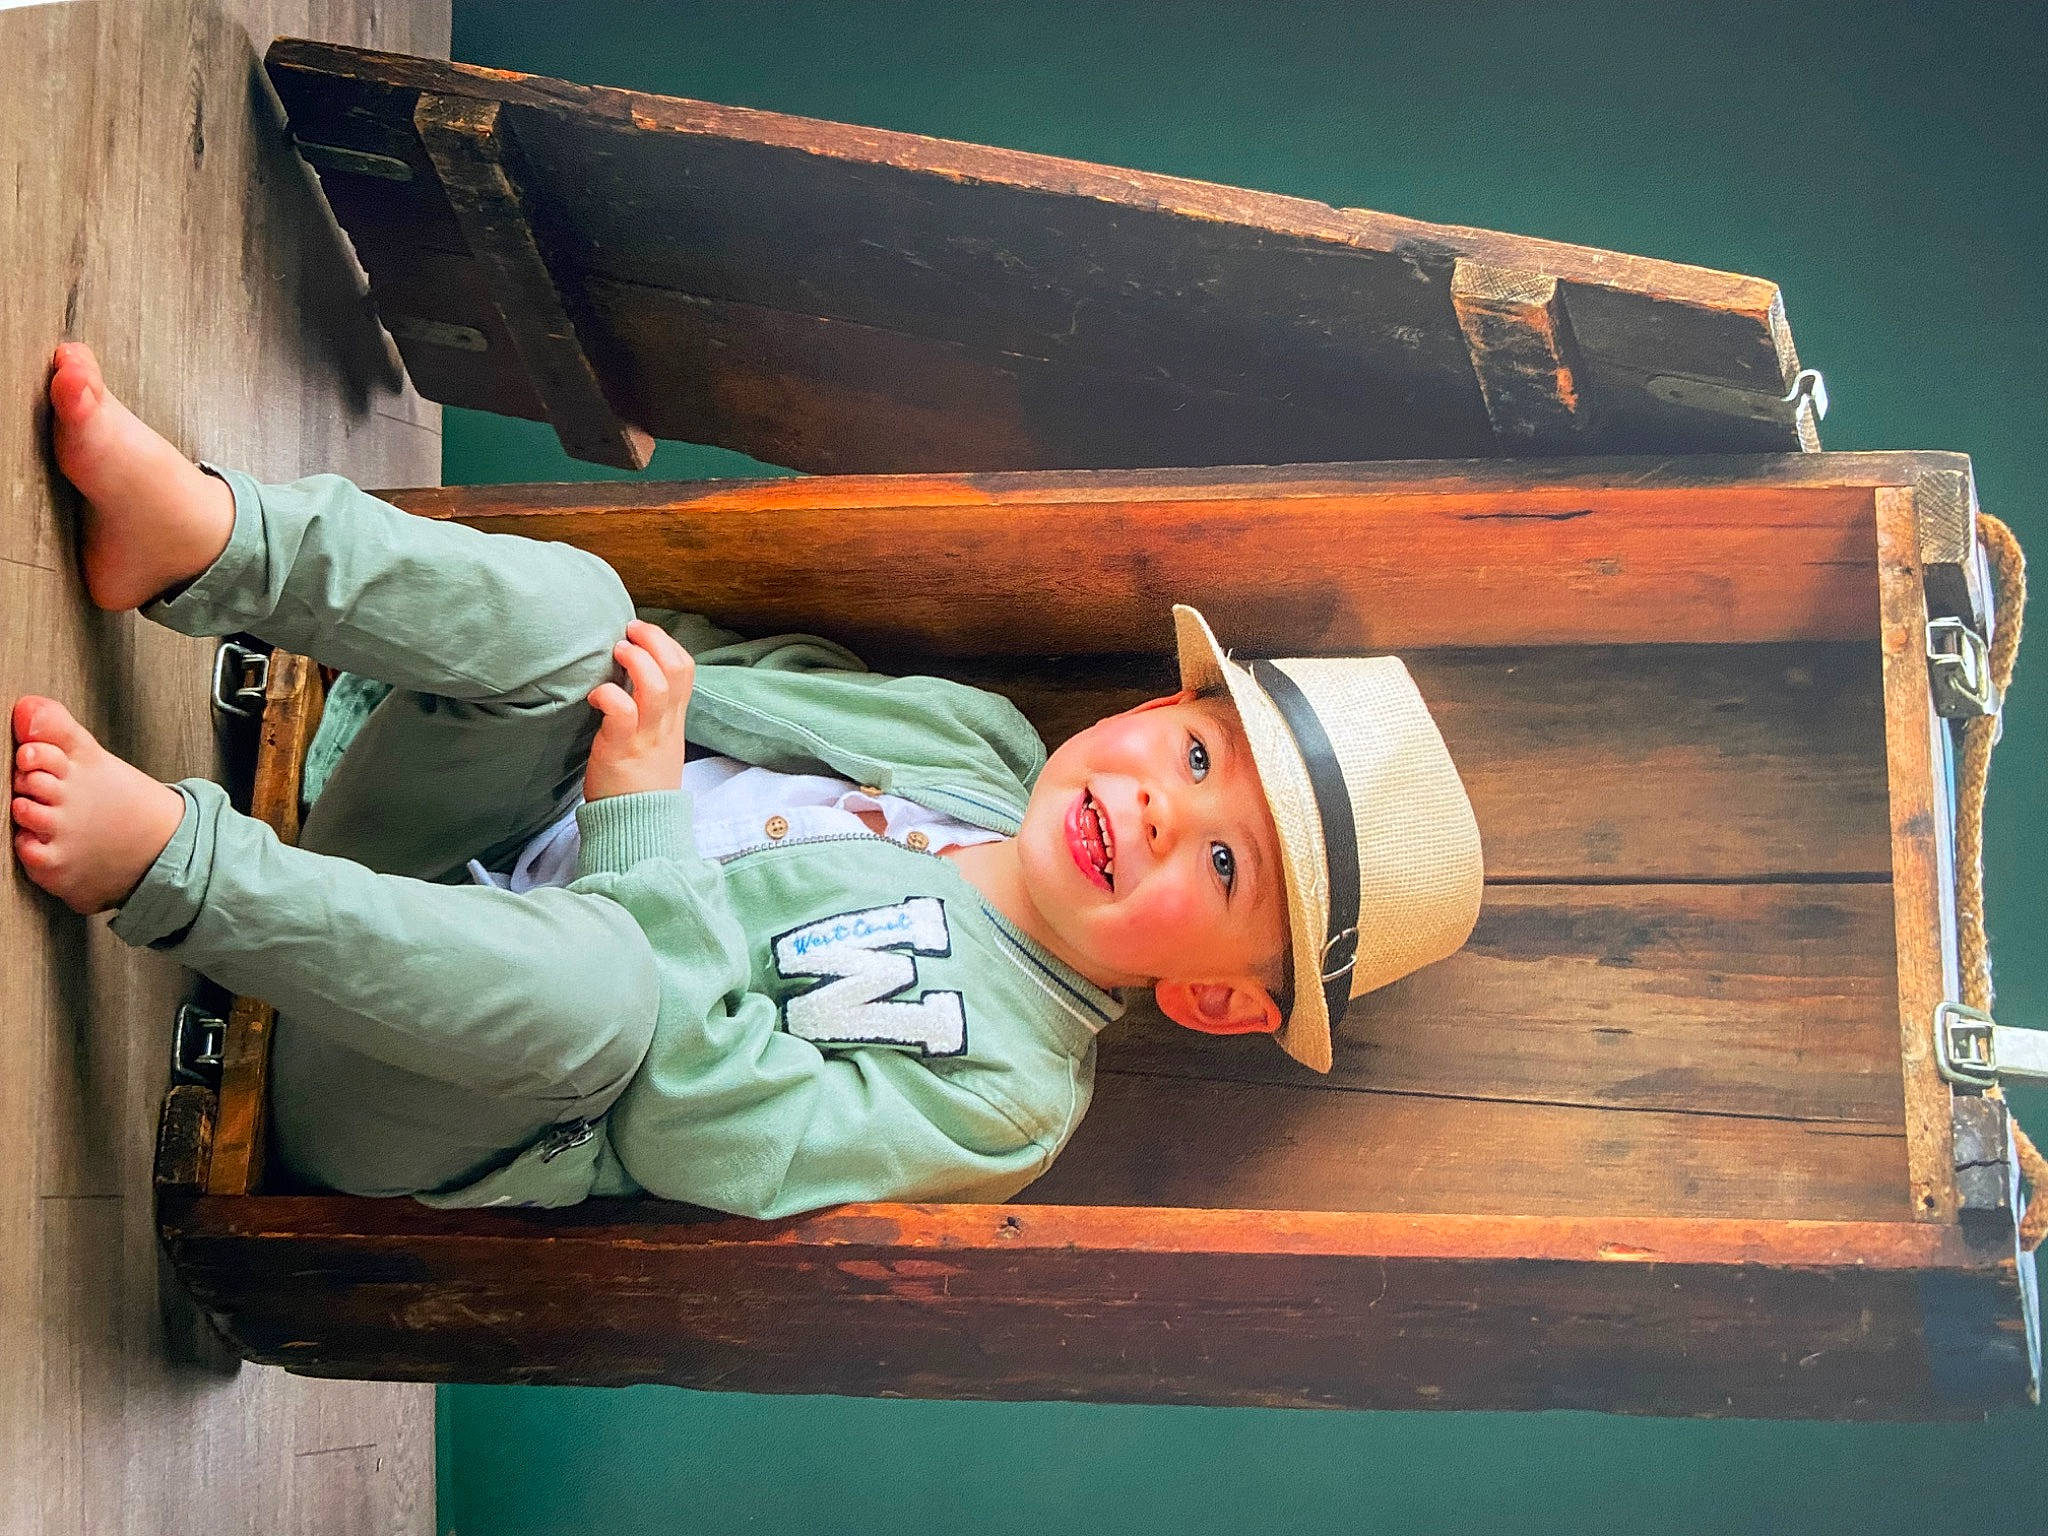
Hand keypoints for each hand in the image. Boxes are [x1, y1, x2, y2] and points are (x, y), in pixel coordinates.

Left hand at [584, 620, 694, 800]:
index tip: (643, 635)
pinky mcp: (621, 750)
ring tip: (617, 652)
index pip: (687, 670)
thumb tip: (630, 683)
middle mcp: (666, 725)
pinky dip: (608, 694)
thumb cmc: (640, 785)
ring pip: (655, 685)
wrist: (638, 828)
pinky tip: (595, 695)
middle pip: (677, 669)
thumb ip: (651, 714)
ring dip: (635, 660)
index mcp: (674, 721)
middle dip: (654, 640)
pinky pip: (622, 712)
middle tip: (629, 631)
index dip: (667, 644)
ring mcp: (646, 737)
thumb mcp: (657, 744)